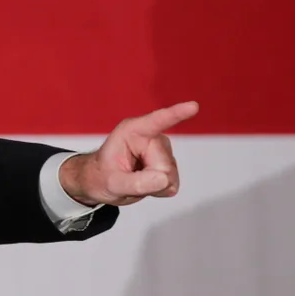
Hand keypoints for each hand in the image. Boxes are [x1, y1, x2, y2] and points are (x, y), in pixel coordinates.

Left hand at [60, 101, 198, 206]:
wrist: (102, 182)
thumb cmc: (102, 176)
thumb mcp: (112, 183)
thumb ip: (136, 183)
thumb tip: (164, 179)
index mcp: (131, 132)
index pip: (157, 121)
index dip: (176, 114)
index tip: (193, 106)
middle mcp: (150, 137)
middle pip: (164, 166)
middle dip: (148, 179)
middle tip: (128, 179)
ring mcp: (161, 150)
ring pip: (169, 176)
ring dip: (152, 185)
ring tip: (134, 178)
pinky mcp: (168, 163)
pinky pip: (172, 183)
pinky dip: (158, 189)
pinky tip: (145, 182)